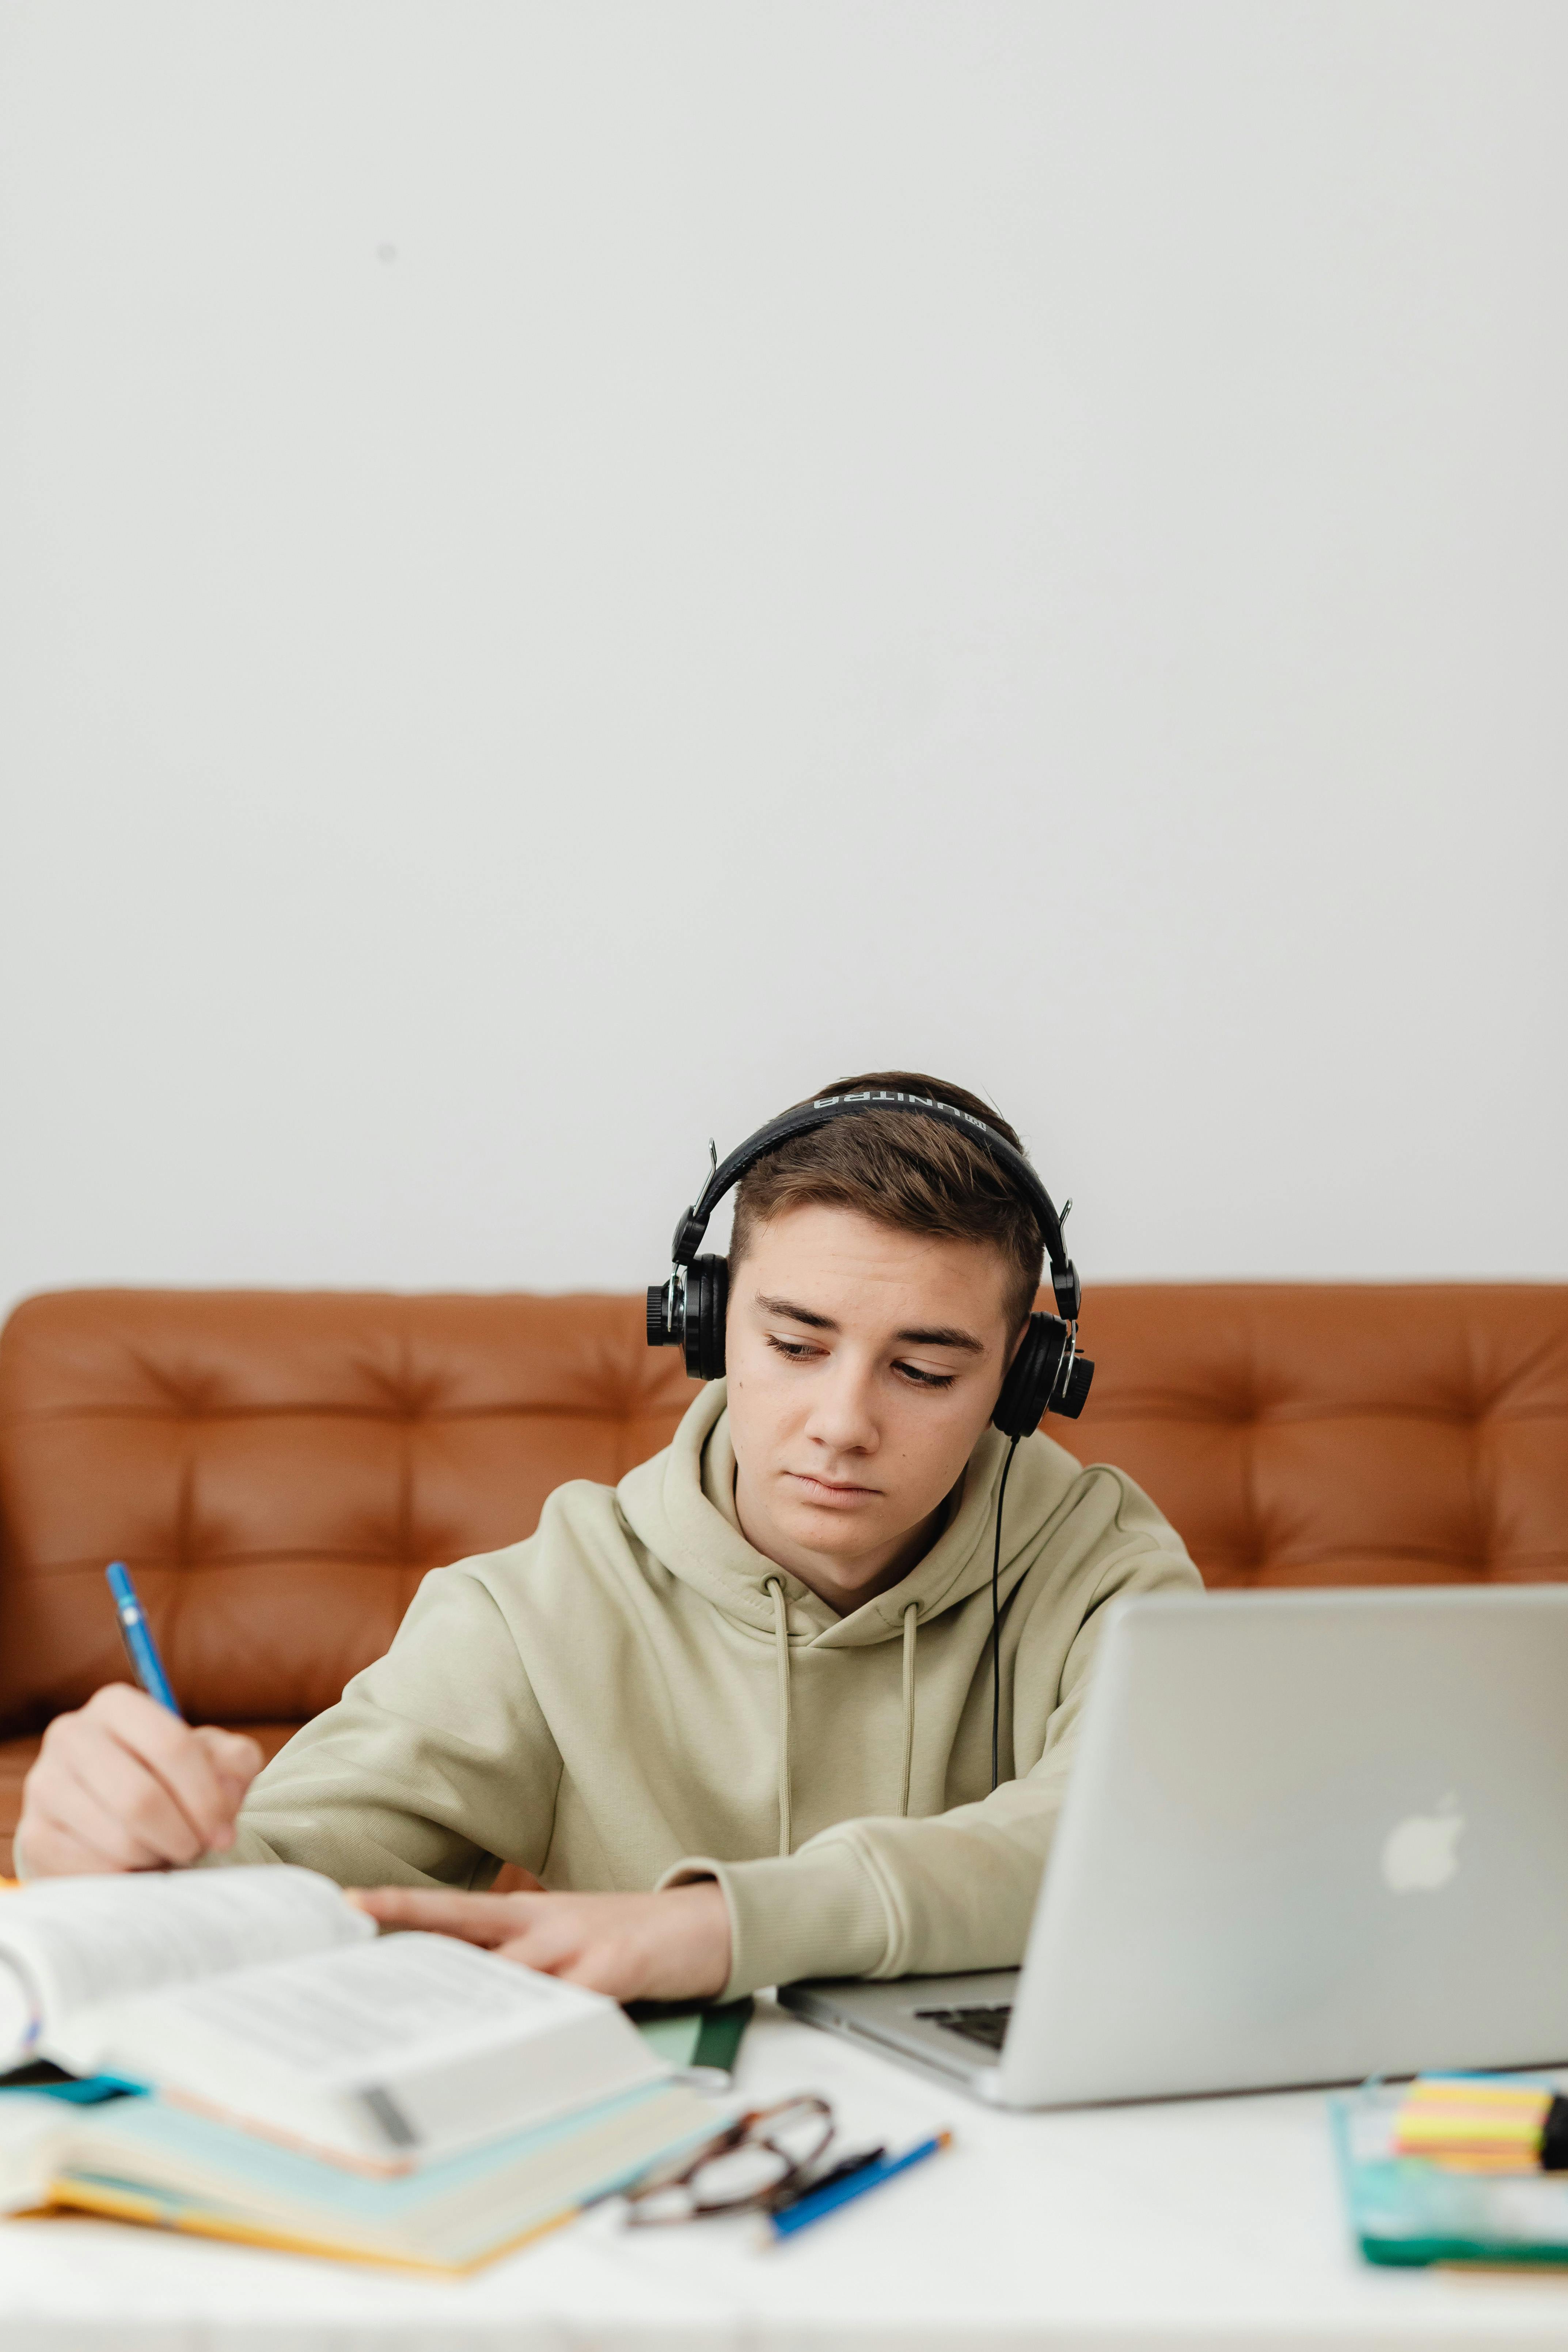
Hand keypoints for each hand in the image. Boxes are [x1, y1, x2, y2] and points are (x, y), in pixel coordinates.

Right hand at [17, 1684, 263, 1876]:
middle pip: (141, 1799)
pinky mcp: (34, 1835)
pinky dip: (128, 1877)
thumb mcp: (212, 1758)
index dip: (207, 1797)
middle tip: (197, 1847)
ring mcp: (45, 1785)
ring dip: (157, 1856)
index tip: (224, 1830)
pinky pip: (94, 1871)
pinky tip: (136, 1864)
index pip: (172, 1747)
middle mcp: (71, 1735)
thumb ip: (234, 1762)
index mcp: (116, 1705)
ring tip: (166, 1849)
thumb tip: (227, 1790)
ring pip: (119, 1839)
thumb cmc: (170, 1778)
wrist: (113, 1811)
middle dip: (183, 1834)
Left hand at [347, 1881, 732, 2003]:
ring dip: (468, 1997)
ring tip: (418, 2026)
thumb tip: (459, 2001)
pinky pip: (572, 2002)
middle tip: (358, 1943)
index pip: (452, 1909)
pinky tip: (523, 2052)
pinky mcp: (617, 1963)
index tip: (348, 1902)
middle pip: (466, 1926)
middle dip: (413, 1936)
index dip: (401, 1906)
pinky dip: (547, 2027)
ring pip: (510, 1968)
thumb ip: (521, 1964)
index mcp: (529, 1914)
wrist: (706, 1923)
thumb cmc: (627, 1943)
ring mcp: (581, 1939)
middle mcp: (545, 1920)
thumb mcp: (567, 1945)